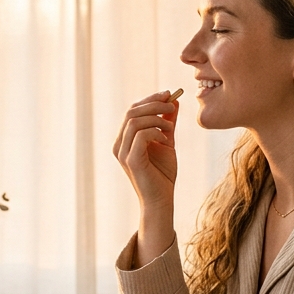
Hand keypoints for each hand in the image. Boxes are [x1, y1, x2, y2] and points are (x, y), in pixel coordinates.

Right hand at [113, 91, 178, 212]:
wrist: (162, 199)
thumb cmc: (162, 173)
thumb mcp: (167, 141)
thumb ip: (167, 122)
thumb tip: (174, 100)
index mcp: (125, 139)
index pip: (133, 110)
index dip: (150, 99)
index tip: (169, 94)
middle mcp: (119, 144)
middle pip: (131, 112)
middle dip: (154, 104)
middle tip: (172, 105)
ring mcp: (122, 152)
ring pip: (134, 121)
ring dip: (156, 118)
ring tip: (170, 127)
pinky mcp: (130, 160)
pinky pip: (140, 135)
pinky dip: (155, 132)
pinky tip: (165, 140)